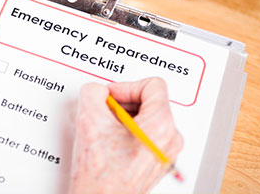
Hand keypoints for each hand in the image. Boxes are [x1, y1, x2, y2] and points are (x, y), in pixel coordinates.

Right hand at [68, 78, 182, 193]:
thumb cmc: (101, 174)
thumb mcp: (89, 119)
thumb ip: (93, 92)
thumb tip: (98, 90)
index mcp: (161, 126)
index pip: (153, 85)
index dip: (126, 86)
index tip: (110, 95)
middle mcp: (170, 140)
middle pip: (150, 101)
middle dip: (123, 103)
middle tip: (104, 111)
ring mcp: (165, 152)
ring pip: (146, 117)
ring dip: (123, 117)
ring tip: (106, 129)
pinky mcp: (156, 160)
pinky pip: (145, 134)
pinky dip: (127, 131)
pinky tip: (110, 140)